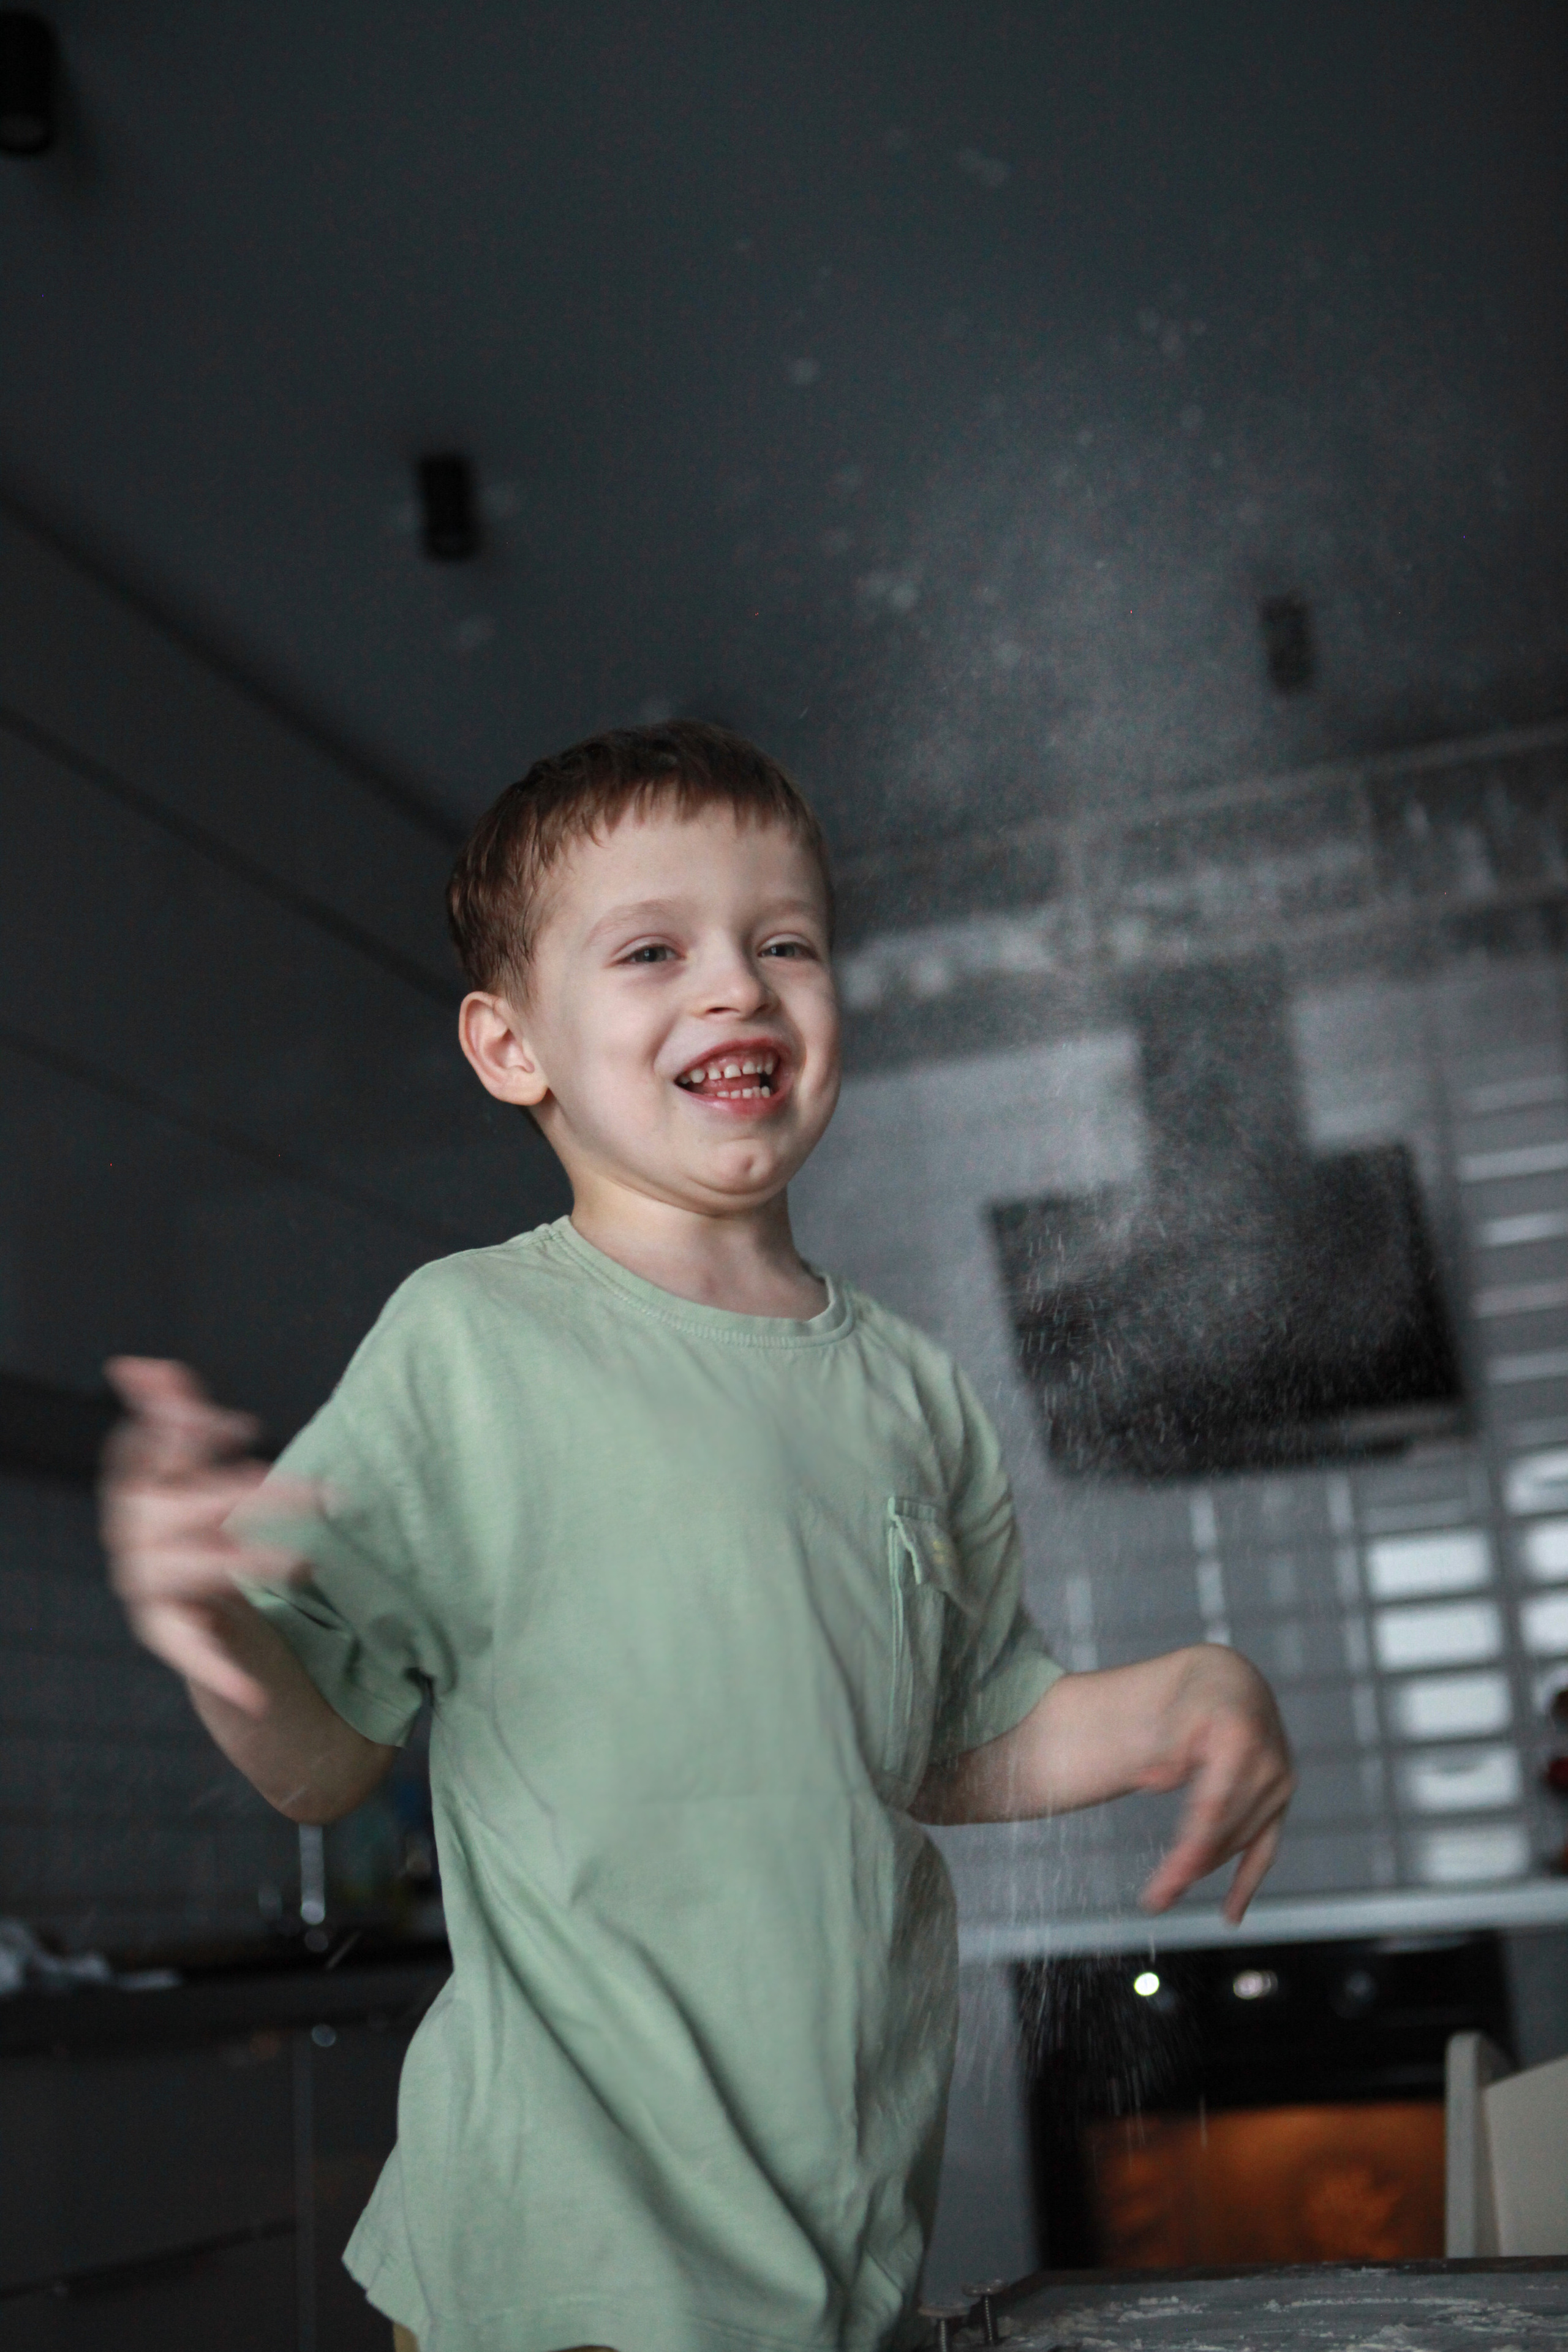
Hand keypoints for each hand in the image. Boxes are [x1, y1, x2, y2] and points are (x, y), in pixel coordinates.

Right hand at [101, 1358, 319, 1715]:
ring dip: (245, 1565)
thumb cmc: (195, 1517)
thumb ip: (179, 1414)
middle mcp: (132, 1537)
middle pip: (177, 1510)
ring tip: (303, 1566)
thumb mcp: (193, 1466)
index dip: (190, 1435)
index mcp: (138, 1488)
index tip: (248, 1425)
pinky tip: (255, 1695)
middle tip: (312, 1495)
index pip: (146, 1452)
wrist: (192, 1596)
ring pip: (187, 1571)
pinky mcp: (166, 1631)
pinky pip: (190, 1653)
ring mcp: (145, 1586)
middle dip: (240, 1497)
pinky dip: (221, 1674)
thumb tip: (145, 1363)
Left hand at [1134, 1645, 1295, 1923]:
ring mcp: (1280, 1787)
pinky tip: (1231, 1913)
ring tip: (1167, 1892)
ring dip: (1206, 1869)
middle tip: (1155, 1899)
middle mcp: (1271, 1765)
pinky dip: (1248, 1881)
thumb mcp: (1177, 1707)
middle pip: (1227, 1831)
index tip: (1168, 1880)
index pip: (1214, 1807)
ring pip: (1240, 1841)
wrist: (1233, 1684)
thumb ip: (1167, 1745)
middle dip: (1189, 1867)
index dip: (1192, 1848)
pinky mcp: (1279, 1803)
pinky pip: (1266, 1848)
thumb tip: (1153, 1781)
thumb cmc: (1199, 1695)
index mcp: (1242, 1738)